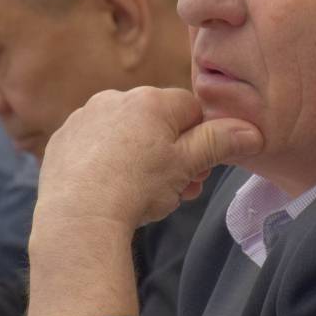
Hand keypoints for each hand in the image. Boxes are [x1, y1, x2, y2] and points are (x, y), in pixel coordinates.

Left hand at [35, 86, 260, 230]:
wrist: (79, 216)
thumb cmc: (137, 188)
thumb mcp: (188, 166)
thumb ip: (220, 143)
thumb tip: (253, 131)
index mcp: (150, 100)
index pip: (190, 110)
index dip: (200, 141)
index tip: (197, 171)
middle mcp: (115, 99)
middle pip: (157, 122)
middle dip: (171, 153)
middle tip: (175, 190)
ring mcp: (84, 117)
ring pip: (125, 133)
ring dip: (139, 156)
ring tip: (140, 195)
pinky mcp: (63, 139)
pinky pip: (94, 145)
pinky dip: (104, 162)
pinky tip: (108, 189)